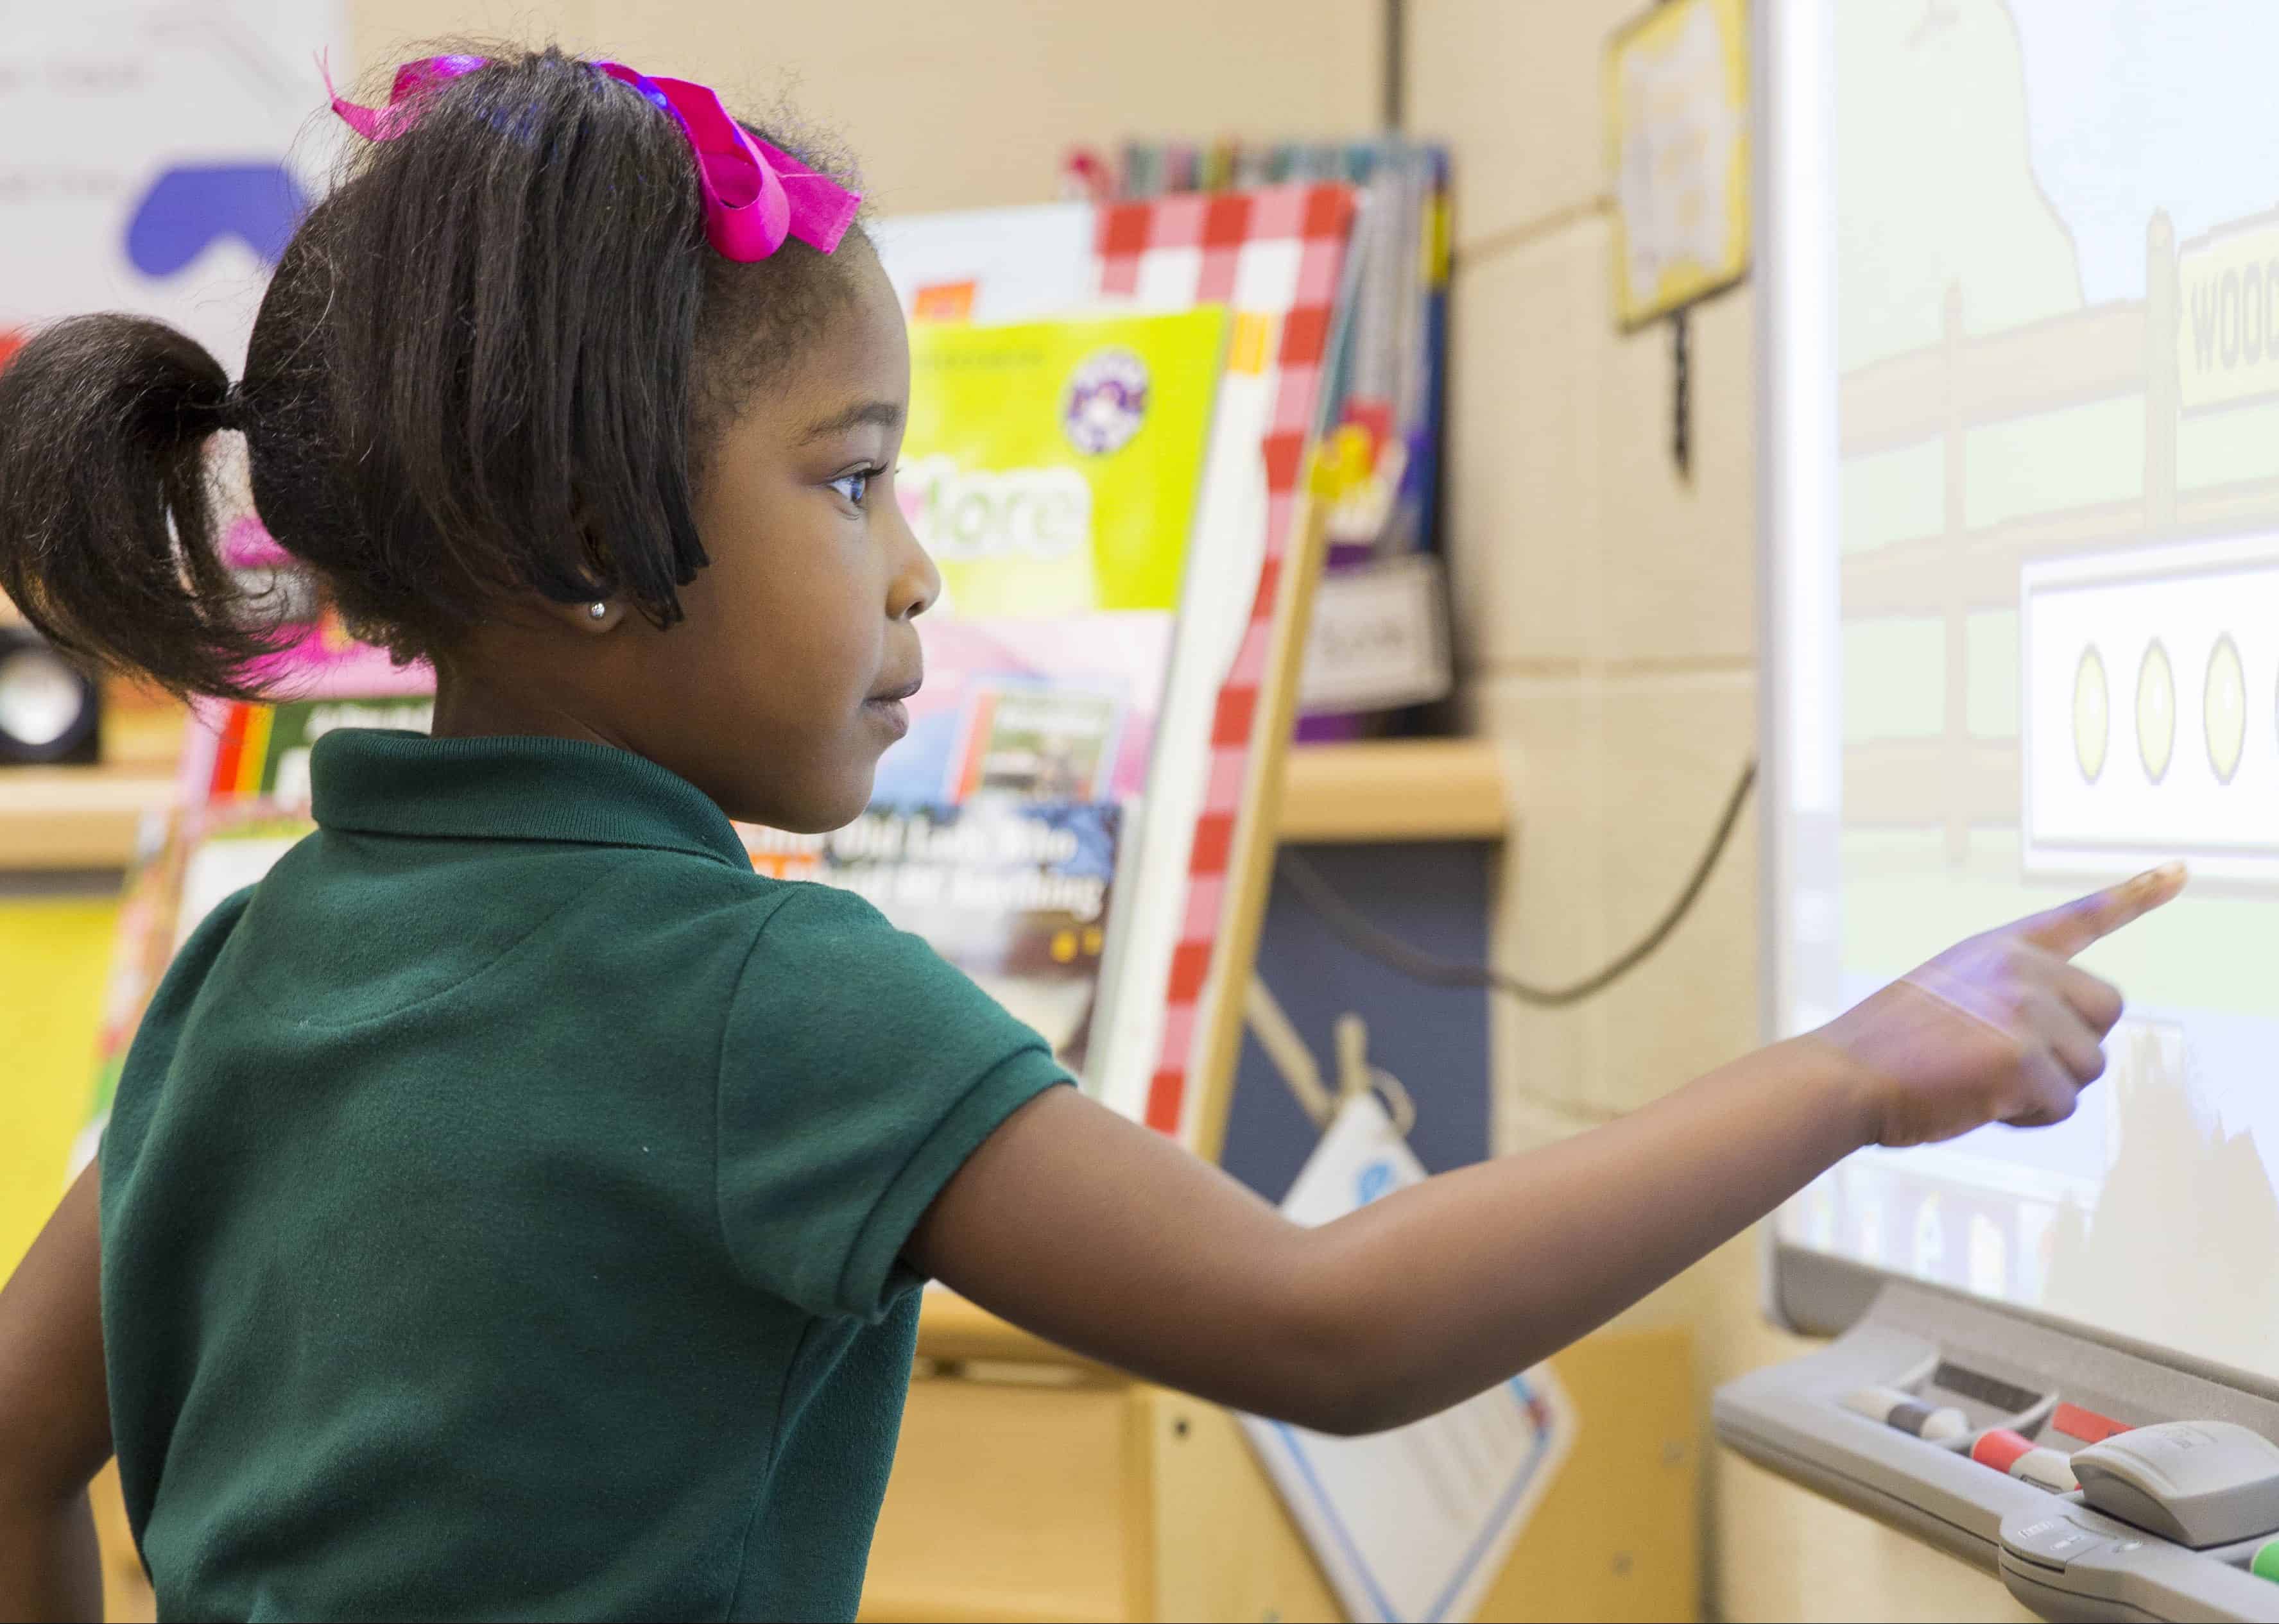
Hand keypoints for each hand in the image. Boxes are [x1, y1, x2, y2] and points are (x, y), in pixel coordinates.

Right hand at [1813, 863, 2185, 1148]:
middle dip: (2073, 1047)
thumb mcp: (1949, 996)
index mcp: (1999, 948)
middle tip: (2010, 1063)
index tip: (2181, 872)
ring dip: (2045, 1089)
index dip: (2136, 895)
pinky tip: (1978, 1102)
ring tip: (1980, 1083)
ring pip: (2089, 1066)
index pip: (2079, 916)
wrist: (1843, 1076)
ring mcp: (2022, 1011)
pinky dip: (2026, 1117)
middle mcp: (2019, 969)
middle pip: (2106, 1012)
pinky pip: (2061, 1105)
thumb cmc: (1887, 1051)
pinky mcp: (2022, 1059)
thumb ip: (2009, 998)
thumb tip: (2070, 1043)